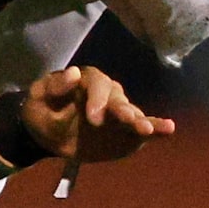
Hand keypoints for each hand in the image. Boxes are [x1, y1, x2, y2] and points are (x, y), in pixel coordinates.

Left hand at [20, 66, 175, 166]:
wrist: (47, 135)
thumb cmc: (43, 110)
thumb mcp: (40, 97)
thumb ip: (55, 86)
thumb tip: (73, 72)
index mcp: (87, 80)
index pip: (97, 84)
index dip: (98, 99)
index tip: (93, 118)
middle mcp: (108, 93)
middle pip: (119, 99)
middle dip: (124, 111)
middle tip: (129, 122)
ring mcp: (119, 112)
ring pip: (133, 114)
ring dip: (142, 121)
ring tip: (149, 129)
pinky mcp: (127, 131)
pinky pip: (143, 130)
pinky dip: (156, 129)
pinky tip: (169, 129)